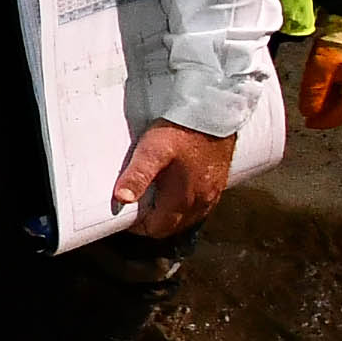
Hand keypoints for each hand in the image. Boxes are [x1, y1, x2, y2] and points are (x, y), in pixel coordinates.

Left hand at [109, 120, 234, 237]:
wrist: (215, 111)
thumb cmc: (182, 130)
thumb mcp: (152, 151)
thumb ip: (137, 176)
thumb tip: (121, 199)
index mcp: (184, 199)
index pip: (157, 229)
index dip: (138, 226)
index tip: (126, 215)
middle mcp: (202, 201)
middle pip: (173, 227)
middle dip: (153, 222)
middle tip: (137, 207)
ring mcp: (214, 192)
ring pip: (188, 217)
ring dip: (170, 214)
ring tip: (153, 198)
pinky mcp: (220, 181)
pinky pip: (201, 204)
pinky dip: (185, 204)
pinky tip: (176, 188)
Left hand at [297, 20, 341, 129]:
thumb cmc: (339, 41)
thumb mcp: (319, 68)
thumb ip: (313, 93)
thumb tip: (309, 112)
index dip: (325, 121)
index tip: (309, 123)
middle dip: (328, 111)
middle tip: (310, 113)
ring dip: (332, 101)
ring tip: (315, 100)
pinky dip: (338, 91)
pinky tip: (326, 88)